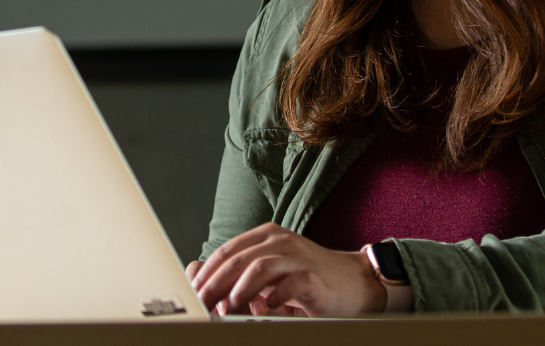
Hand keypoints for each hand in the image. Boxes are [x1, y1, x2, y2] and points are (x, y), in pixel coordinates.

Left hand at [189, 223, 385, 316]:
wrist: (350, 281)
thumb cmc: (305, 277)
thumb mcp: (271, 271)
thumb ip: (241, 273)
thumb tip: (202, 281)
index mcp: (265, 235)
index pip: (227, 251)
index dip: (207, 273)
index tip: (193, 294)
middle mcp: (280, 240)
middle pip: (238, 259)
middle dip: (216, 284)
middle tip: (203, 304)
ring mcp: (298, 256)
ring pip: (260, 267)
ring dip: (240, 290)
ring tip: (228, 309)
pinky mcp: (314, 276)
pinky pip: (290, 284)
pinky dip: (275, 297)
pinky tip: (266, 309)